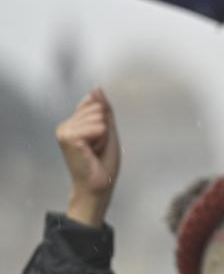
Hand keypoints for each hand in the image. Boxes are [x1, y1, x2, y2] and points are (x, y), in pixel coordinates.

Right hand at [57, 89, 120, 226]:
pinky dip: (101, 140)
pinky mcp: (68, 137)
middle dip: (105, 130)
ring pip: (98, 118)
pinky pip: (97, 128)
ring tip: (95, 151)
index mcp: (73, 122)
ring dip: (104, 137)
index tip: (100, 140)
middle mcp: (65, 124)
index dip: (105, 122)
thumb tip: (97, 88)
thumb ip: (104, 109)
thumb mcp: (109, 131)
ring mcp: (64, 130)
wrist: (98, 185)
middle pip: (98, 109)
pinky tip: (92, 152)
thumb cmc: (103, 163)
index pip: (94, 102)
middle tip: (97, 148)